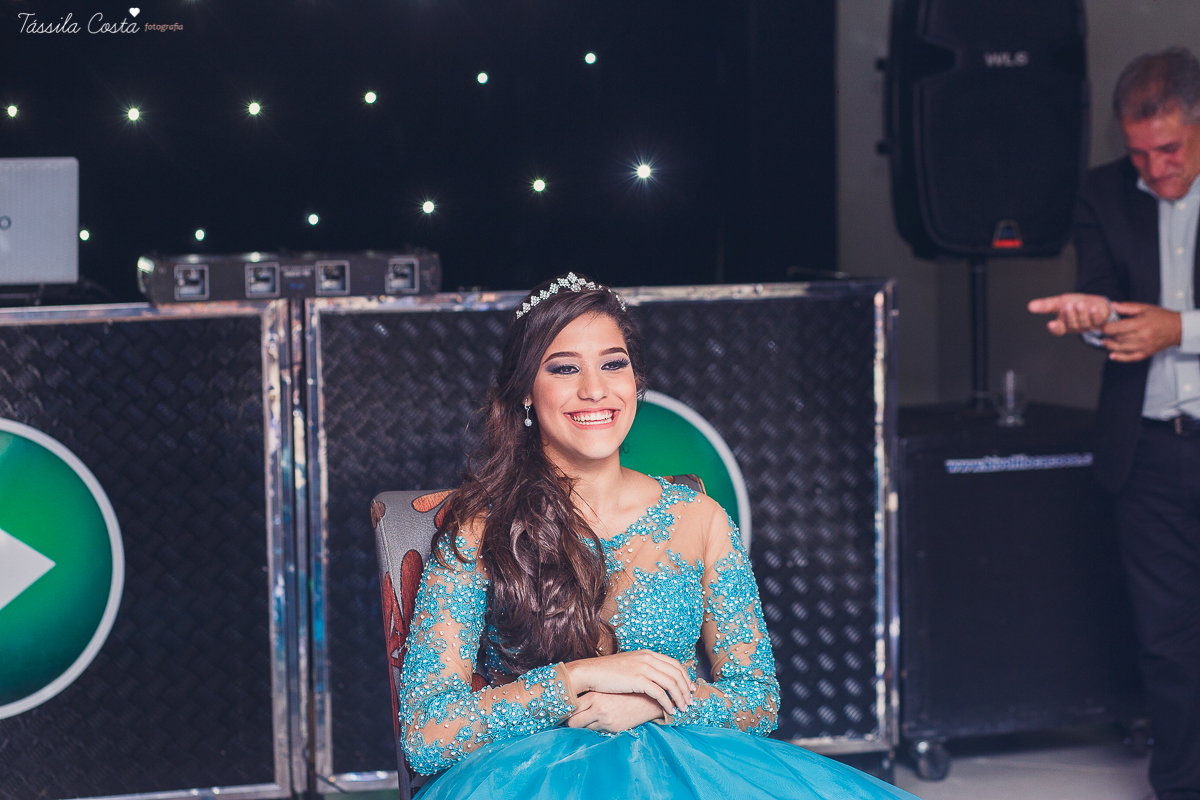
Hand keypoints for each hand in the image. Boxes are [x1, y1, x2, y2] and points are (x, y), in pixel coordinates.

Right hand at [563, 650, 694, 716]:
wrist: (590, 673)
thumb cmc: (607, 672)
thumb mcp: (629, 665)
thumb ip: (643, 668)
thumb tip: (655, 679)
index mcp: (647, 653)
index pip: (674, 664)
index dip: (685, 678)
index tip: (690, 689)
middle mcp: (648, 658)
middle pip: (676, 673)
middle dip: (686, 689)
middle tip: (691, 702)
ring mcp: (643, 668)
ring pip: (671, 683)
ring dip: (680, 697)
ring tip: (683, 709)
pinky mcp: (638, 680)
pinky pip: (660, 693)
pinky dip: (668, 703)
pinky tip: (670, 710)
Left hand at [566, 692, 663, 731]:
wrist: (647, 698)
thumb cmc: (624, 690)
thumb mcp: (607, 688)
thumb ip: (591, 693)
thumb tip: (573, 697)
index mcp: (594, 695)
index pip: (570, 707)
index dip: (566, 711)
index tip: (563, 711)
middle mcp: (597, 708)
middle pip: (572, 722)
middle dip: (570, 723)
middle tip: (570, 720)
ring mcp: (605, 720)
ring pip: (583, 729)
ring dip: (582, 726)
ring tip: (585, 720)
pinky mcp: (613, 728)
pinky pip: (596, 732)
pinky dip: (595, 728)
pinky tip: (599, 722)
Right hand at [1027, 293, 1112, 334]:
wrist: (1092, 302)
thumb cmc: (1074, 303)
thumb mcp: (1059, 302)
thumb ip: (1046, 305)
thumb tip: (1029, 306)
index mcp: (1064, 325)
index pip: (1058, 330)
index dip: (1055, 328)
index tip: (1051, 324)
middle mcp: (1075, 327)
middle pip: (1071, 324)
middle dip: (1070, 315)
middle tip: (1068, 305)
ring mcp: (1088, 326)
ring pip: (1083, 323)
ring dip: (1081, 314)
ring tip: (1080, 304)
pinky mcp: (1100, 322)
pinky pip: (1097, 320)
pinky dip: (1095, 315)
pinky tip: (1093, 308)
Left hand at [1101, 302, 1181, 361]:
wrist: (1178, 328)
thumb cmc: (1161, 317)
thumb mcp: (1145, 308)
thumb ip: (1128, 307)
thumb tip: (1112, 305)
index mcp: (1141, 323)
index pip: (1117, 328)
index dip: (1105, 327)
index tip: (1099, 325)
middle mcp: (1142, 336)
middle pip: (1118, 338)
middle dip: (1107, 336)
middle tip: (1100, 333)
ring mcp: (1144, 346)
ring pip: (1122, 348)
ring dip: (1110, 346)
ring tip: (1104, 341)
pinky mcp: (1146, 353)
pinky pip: (1131, 358)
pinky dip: (1120, 358)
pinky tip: (1112, 355)